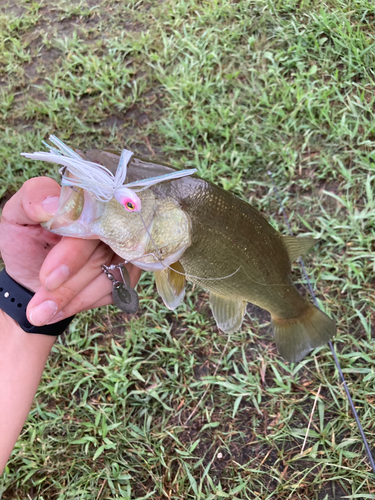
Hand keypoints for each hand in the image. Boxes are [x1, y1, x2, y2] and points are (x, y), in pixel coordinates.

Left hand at [0, 177, 141, 326]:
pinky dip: (88, 301)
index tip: (49, 279)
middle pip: (105, 252)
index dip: (74, 253)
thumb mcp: (16, 217)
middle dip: (71, 284)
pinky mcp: (130, 267)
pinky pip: (118, 289)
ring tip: (44, 312)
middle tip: (40, 307)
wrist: (34, 276)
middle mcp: (113, 216)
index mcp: (87, 196)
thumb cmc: (25, 242)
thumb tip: (53, 203)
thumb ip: (31, 200)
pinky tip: (64, 306)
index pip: (94, 221)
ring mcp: (125, 242)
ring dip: (76, 298)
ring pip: (113, 274)